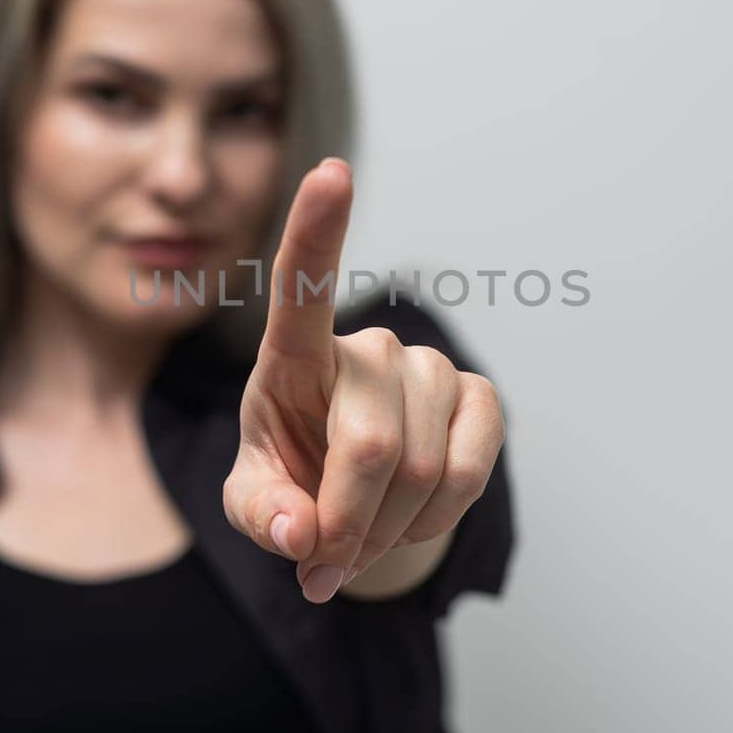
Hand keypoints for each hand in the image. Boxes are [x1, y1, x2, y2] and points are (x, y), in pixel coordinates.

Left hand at [221, 157, 505, 603]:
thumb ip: (262, 516)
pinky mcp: (478, 397)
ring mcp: (427, 367)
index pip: (300, 288)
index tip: (331, 170)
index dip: (317, 229)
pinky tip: (409, 519)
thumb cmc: (293, 485)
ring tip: (361, 538)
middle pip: (370, 445)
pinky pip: (469, 471)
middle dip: (349, 525)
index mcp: (292, 358)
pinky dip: (433, 520)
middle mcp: (366, 347)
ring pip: (421, 470)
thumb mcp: (254, 504)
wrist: (355, 504)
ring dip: (387, 530)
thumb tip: (300, 534)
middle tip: (325, 561)